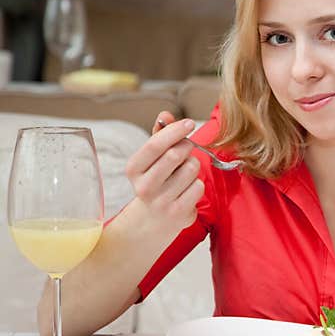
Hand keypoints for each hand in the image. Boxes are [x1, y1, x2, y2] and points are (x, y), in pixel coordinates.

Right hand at [124, 111, 203, 232]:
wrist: (151, 221)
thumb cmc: (155, 182)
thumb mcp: (151, 161)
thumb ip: (159, 136)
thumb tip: (165, 114)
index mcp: (134, 169)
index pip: (155, 145)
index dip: (174, 130)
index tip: (189, 123)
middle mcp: (144, 186)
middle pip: (175, 155)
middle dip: (186, 146)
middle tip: (187, 148)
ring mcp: (161, 201)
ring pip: (191, 169)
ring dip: (193, 166)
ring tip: (184, 174)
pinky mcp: (178, 213)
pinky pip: (198, 187)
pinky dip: (197, 184)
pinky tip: (186, 190)